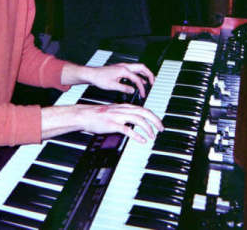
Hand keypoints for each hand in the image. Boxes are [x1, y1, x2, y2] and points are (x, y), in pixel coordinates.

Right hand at [41, 103, 163, 143]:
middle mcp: (123, 110)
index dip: (154, 117)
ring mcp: (118, 116)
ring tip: (152, 136)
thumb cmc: (99, 115)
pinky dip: (136, 135)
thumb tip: (136, 122)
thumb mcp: (115, 112)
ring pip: (138, 120)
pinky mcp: (113, 124)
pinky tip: (141, 140)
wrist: (85, 115)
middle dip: (155, 121)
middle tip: (161, 129)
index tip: (159, 124)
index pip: (144, 109)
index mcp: (125, 107)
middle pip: (144, 113)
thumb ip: (126, 115)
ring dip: (148, 128)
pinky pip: (127, 129)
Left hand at [86, 63, 154, 97]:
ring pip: (138, 68)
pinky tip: (138, 81)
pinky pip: (133, 70)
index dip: (141, 88)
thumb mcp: (112, 86)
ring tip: (149, 81)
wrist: (92, 74)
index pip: (137, 79)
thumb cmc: (99, 78)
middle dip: (149, 75)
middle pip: (142, 68)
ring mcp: (122, 66)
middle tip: (154, 82)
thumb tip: (132, 91)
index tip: (143, 94)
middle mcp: (124, 66)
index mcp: (124, 70)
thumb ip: (124, 88)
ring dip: (144, 74)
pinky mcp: (120, 69)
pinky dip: (138, 75)